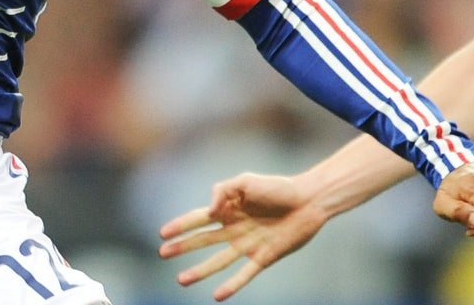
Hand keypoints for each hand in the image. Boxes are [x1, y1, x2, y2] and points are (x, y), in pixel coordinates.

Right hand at [159, 173, 327, 301]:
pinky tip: (217, 296)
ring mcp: (248, 244)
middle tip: (163, 253)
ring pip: (219, 261)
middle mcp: (235, 228)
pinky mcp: (263, 257)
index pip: (199, 218)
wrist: (310, 200)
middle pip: (203, 241)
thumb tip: (209, 211)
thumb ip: (224, 190)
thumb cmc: (279, 187)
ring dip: (200, 271)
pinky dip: (231, 285)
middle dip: (183, 247)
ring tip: (181, 280)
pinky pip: (244, 274)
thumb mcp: (247, 181)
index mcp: (229, 209)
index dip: (181, 225)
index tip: (163, 233)